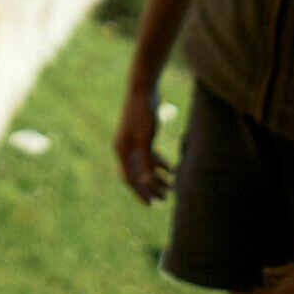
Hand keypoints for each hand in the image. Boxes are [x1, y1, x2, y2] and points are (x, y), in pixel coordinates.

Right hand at [113, 85, 171, 203]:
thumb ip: (145, 160)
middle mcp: (124, 148)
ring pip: (144, 166)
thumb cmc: (143, 113)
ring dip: (157, 177)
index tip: (151, 204)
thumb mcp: (146, 138)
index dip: (140, 192)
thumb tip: (145, 181)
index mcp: (121, 150)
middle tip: (165, 198)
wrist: (143, 89)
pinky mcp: (141, 136)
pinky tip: (170, 168)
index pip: (130, 178)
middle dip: (150, 187)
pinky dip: (158, 163)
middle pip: (136, 174)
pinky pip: (148, 156)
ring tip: (171, 186)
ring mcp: (132, 142)